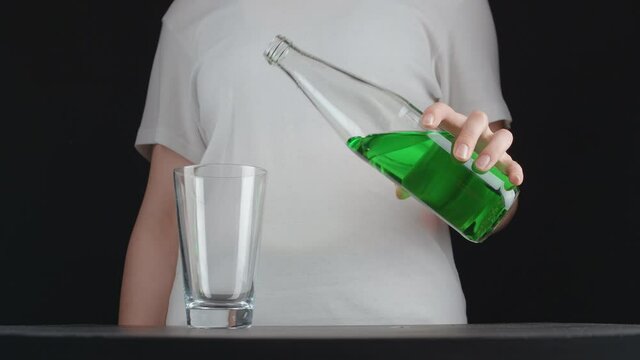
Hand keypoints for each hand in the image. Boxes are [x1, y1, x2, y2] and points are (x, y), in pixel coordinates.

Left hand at [395, 102, 523, 198]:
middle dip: (468, 137)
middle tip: (458, 157)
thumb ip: (415, 175)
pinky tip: (514, 180)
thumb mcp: (431, 165)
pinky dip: (515, 170)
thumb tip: (400, 192)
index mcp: (452, 125)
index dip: (434, 113)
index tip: (425, 124)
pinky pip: (514, 162)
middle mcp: (475, 131)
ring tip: (480, 168)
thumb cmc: (447, 163)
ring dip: (492, 150)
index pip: (444, 111)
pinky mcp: (506, 161)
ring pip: (501, 136)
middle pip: (477, 120)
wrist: (474, 173)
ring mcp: (493, 144)